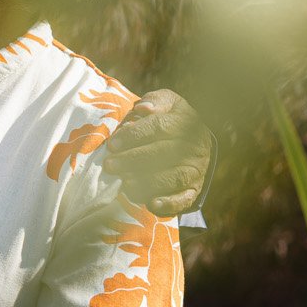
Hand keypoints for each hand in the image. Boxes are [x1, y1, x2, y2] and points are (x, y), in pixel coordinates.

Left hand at [102, 88, 214, 219]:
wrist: (193, 141)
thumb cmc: (169, 118)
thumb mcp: (165, 102)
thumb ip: (155, 102)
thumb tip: (143, 109)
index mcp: (186, 121)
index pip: (159, 127)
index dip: (134, 136)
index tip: (112, 145)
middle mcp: (195, 146)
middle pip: (163, 153)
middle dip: (133, 160)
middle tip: (110, 166)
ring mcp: (196, 169)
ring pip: (173, 177)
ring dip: (147, 182)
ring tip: (124, 184)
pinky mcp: (194, 189)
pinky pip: (184, 198)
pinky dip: (169, 203)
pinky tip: (151, 204)